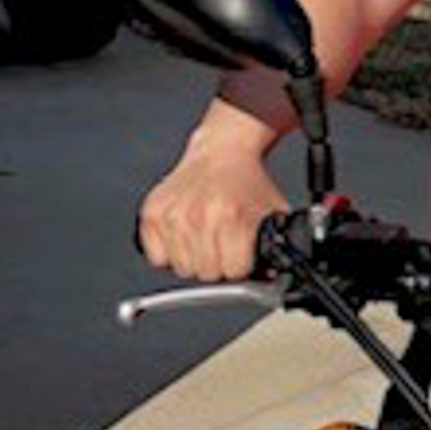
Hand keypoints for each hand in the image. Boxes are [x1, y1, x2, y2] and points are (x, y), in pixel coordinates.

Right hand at [139, 135, 286, 281]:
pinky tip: (185, 234)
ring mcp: (172, 215)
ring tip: (205, 235)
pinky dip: (170, 252)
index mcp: (231, 216)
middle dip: (219, 264)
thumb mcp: (274, 213)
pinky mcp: (152, 213)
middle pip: (207, 274)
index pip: (234, 272)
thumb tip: (272, 277)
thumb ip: (278, 247)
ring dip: (195, 259)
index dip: (241, 265)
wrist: (223, 153)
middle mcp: (199, 215)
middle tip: (224, 243)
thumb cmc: (247, 183)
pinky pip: (157, 258)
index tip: (242, 252)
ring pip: (182, 269)